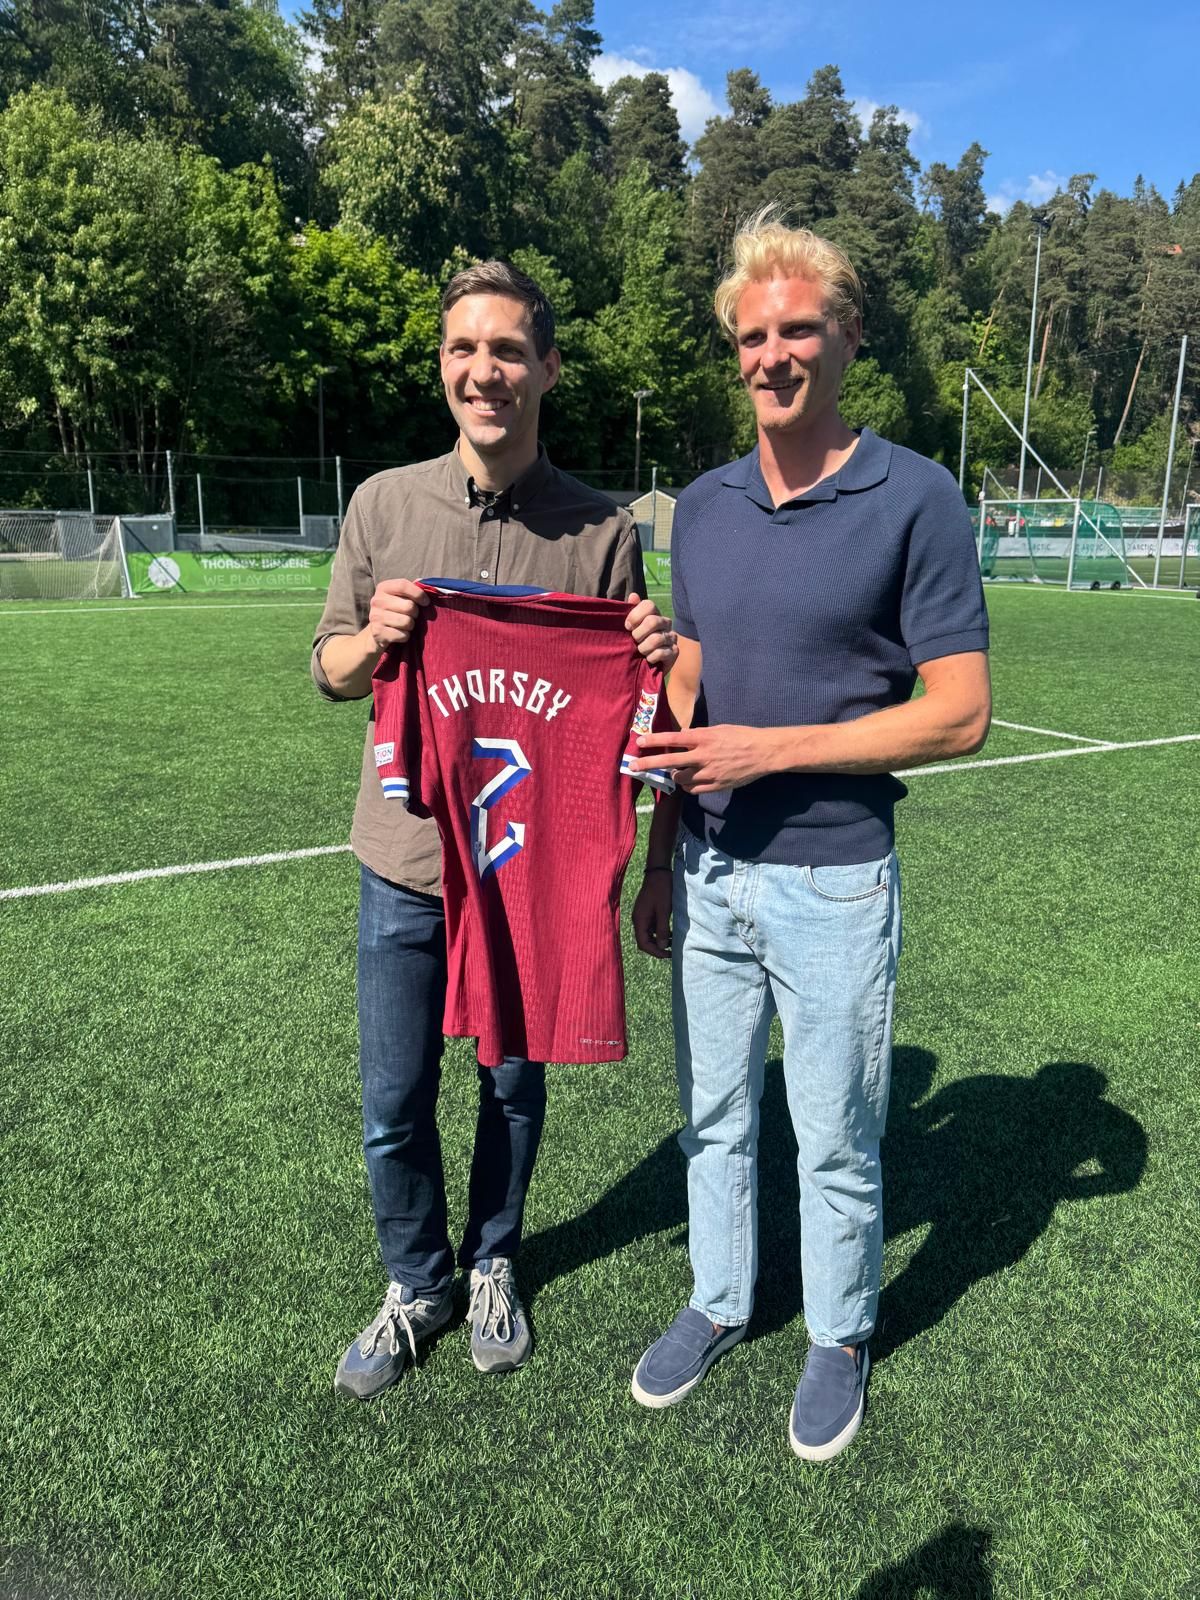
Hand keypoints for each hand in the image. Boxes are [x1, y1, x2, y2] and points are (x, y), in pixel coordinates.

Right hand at [367, 579, 429, 650]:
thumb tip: (428, 584)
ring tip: (404, 624)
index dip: (418, 594)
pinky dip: (405, 636)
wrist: (378, 630)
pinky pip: (403, 635)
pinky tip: (399, 633)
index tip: (426, 602)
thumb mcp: (402, 596)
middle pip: (409, 606)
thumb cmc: (396, 609)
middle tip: (411, 615)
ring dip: (411, 625)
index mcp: (383, 588)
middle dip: (415, 613)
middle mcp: (377, 601)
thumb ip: (414, 588)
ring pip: (407, 622)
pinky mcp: (378, 633)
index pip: (403, 585)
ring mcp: (375, 617)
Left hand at [624, 593, 676, 669]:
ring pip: (656, 639)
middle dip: (638, 634)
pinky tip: (648, 659)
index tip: (627, 627)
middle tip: (634, 641)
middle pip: (652, 621)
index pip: (649, 605)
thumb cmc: (635, 644)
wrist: (646, 667)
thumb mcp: (630, 628)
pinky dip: (650, 657)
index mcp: (654, 614)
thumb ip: (630, 612)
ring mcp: (672, 636)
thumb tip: (634, 596)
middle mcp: (665, 622)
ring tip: (641, 652)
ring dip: (643, 648)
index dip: (635, 616)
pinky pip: (661, 653)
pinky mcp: (675, 651)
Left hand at [630, 725, 777, 793]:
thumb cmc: (741, 736)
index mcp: (704, 738)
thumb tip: (681, 738)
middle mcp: (703, 755)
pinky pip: (693, 789)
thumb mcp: (719, 729)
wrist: (764, 753)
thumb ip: (698, 735)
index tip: (639, 742)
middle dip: (648, 764)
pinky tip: (690, 781)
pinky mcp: (716, 785)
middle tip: (633, 767)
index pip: (673, 739)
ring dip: (674, 775)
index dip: (654, 740)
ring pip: (680, 779)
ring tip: (677, 771)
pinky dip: (688, 786)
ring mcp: (709, 772)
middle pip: (669, 761)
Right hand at [631, 871, 672, 957]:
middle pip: (644, 941)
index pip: (643, 943)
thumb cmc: (662, 890)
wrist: (659, 872)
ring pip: (649, 935)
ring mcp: (642, 916)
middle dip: (657, 947)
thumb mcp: (664, 911)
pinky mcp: (648, 912)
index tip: (667, 954)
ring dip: (659, 940)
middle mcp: (638, 919)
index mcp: (640, 920)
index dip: (655, 951)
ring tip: (673, 942)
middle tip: (671, 951)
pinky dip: (660, 932)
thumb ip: (662, 929)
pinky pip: (652, 927)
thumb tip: (661, 946)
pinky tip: (670, 933)